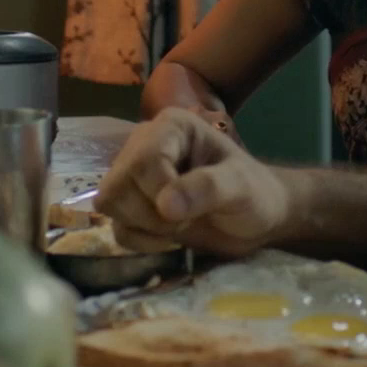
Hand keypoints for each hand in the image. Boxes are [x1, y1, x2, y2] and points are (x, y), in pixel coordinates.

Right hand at [94, 107, 290, 256]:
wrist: (256, 218)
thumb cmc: (254, 193)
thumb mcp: (241, 187)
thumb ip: (208, 188)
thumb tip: (165, 205)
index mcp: (172, 126)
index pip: (143, 159)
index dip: (160, 192)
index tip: (188, 211)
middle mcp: (144, 144)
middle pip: (117, 183)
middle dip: (151, 213)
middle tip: (186, 219)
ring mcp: (133, 174)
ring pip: (110, 204)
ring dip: (145, 226)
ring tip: (180, 224)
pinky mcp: (130, 204)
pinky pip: (116, 227)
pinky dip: (141, 240)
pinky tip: (169, 236)